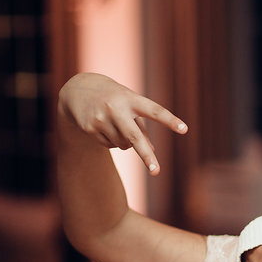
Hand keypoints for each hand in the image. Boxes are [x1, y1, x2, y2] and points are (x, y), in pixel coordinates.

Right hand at [58, 72, 187, 175]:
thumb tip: (152, 151)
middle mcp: (115, 108)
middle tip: (156, 172)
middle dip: (146, 155)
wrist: (77, 90)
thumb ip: (142, 127)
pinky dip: (111, 141)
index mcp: (131, 99)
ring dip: (126, 142)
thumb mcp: (130, 106)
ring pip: (124, 145)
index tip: (185, 129)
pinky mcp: (89, 128)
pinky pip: (110, 145)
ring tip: (116, 124)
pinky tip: (104, 126)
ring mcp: (101, 118)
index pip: (154, 110)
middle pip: (134, 136)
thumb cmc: (114, 99)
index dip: (169, 120)